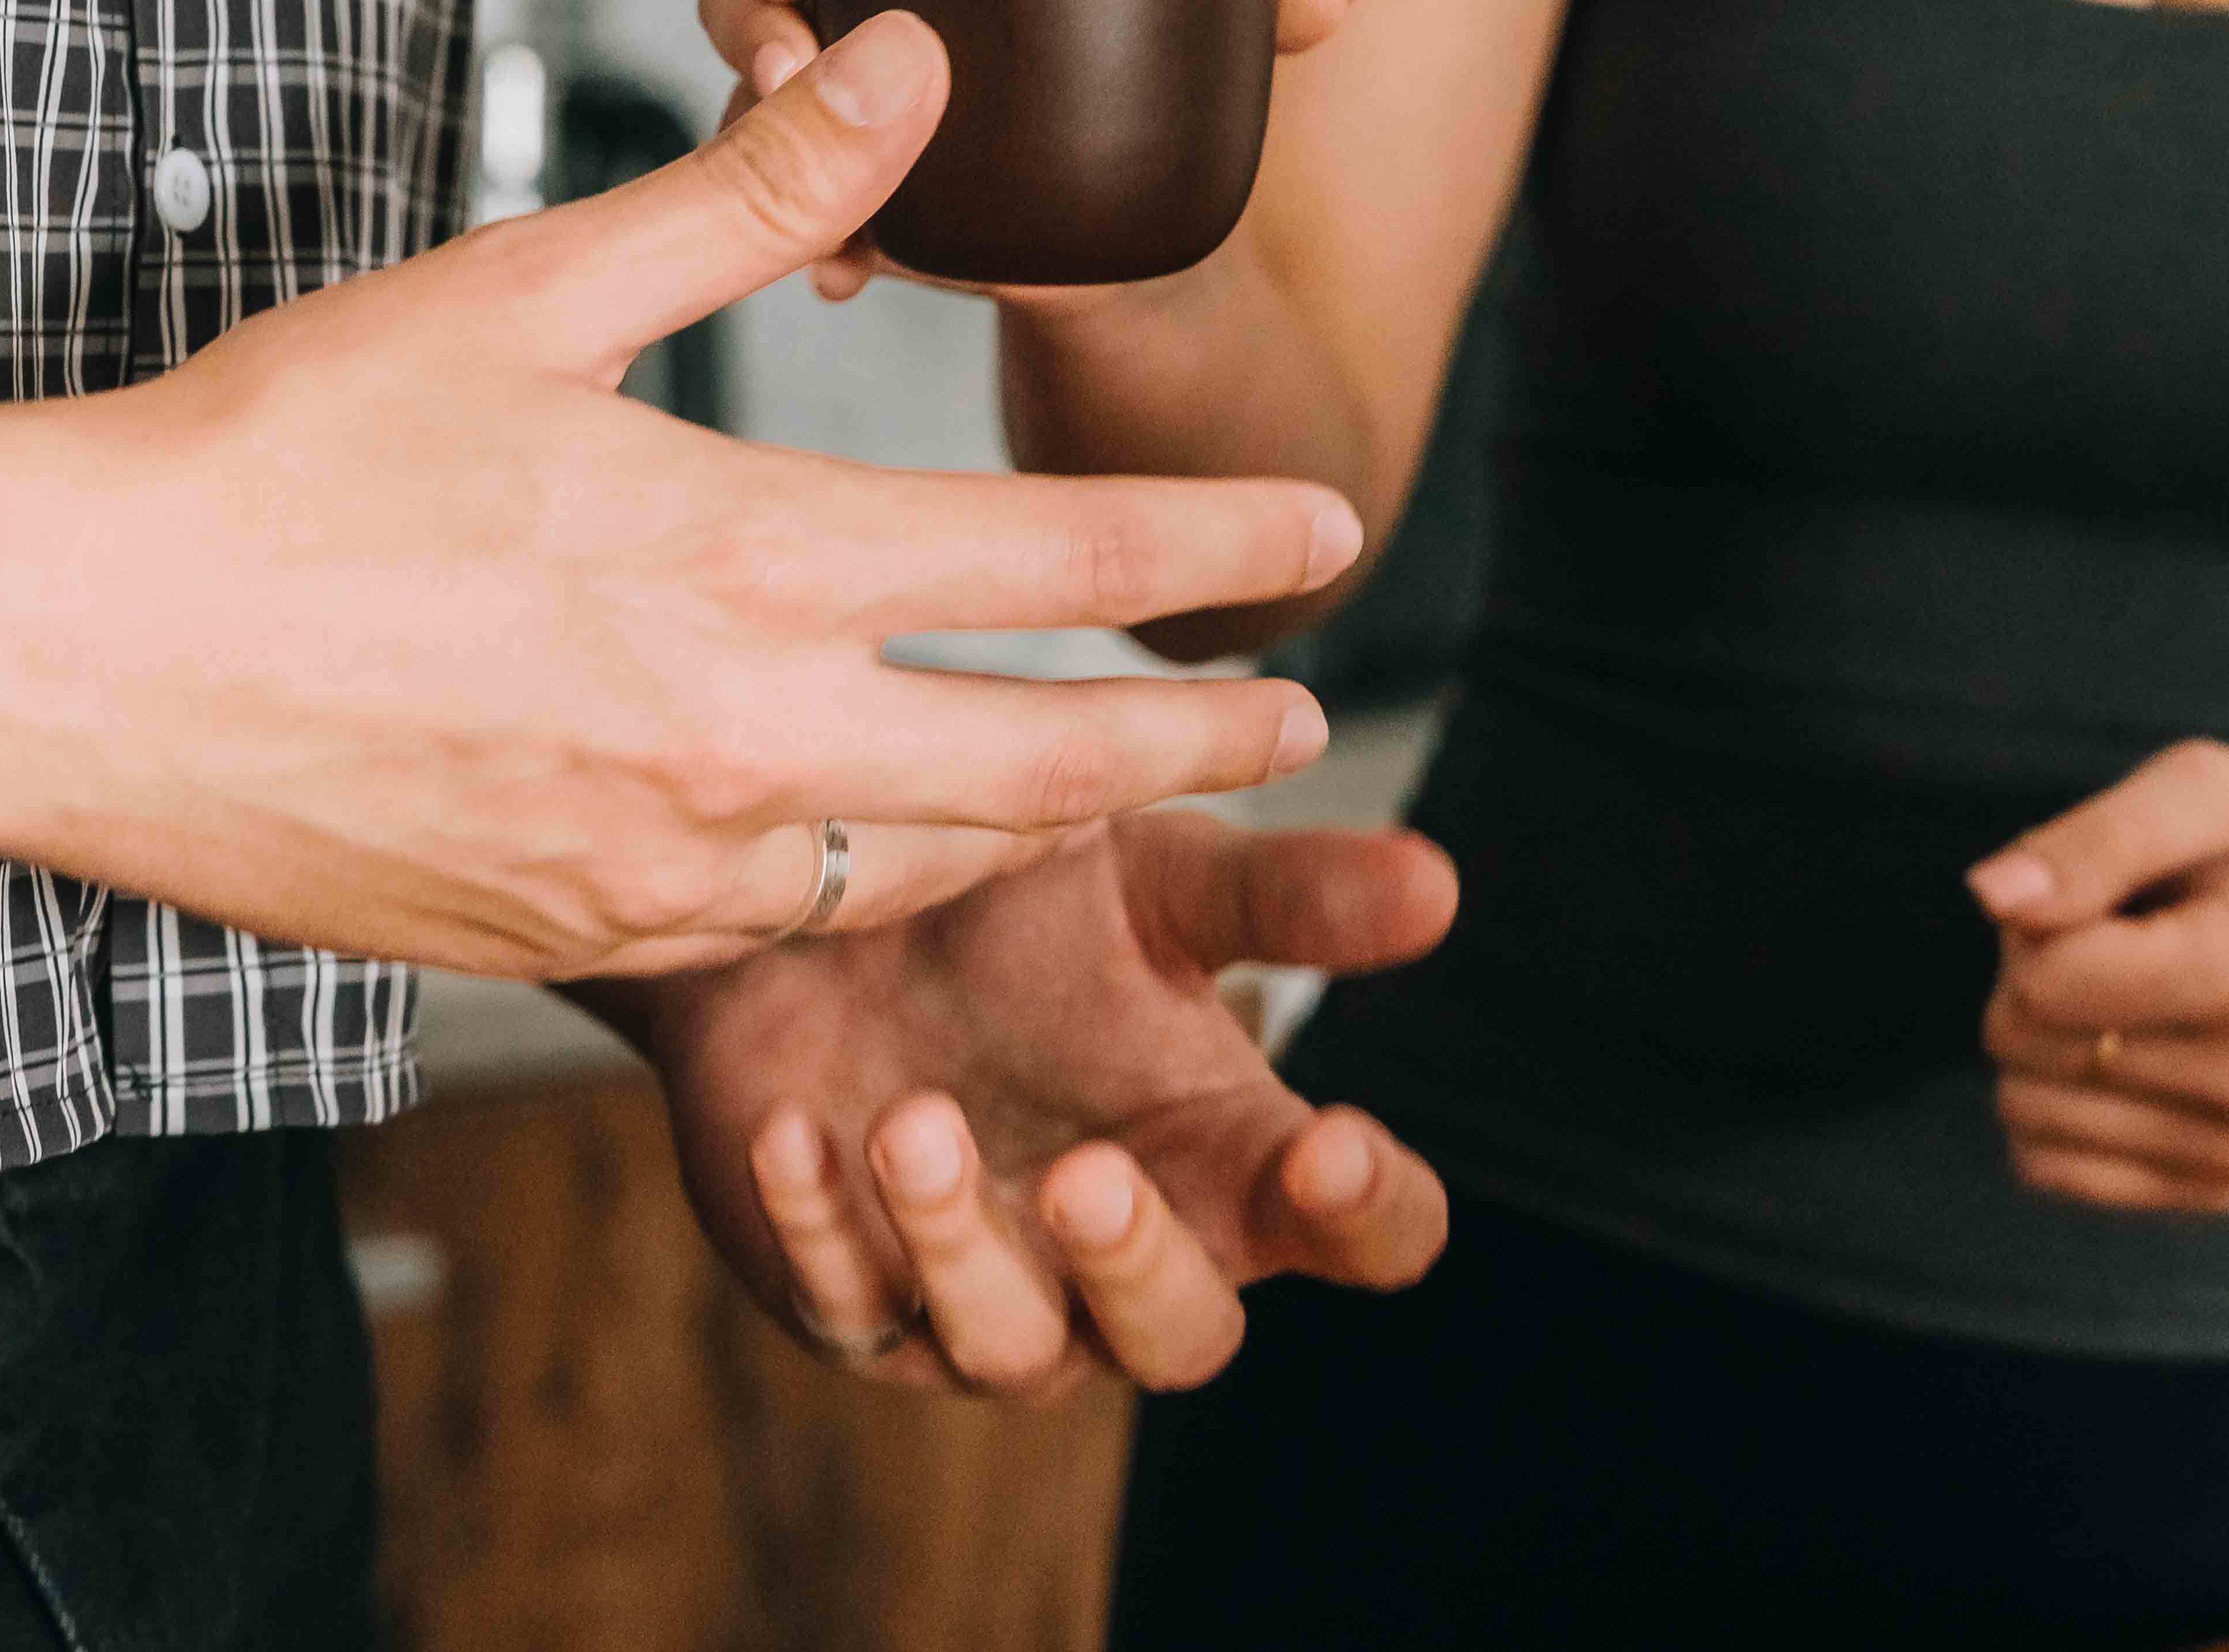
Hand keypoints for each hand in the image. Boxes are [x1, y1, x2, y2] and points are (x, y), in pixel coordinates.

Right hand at [0, 13, 1360, 979]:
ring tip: (1129, 790)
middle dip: (1201, 735)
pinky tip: (900, 848)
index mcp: (741, 559)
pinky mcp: (581, 941)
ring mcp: (660, 866)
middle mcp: (734, 738)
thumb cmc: (283, 459)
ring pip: (932, 863)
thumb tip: (921, 62)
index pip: (1057, 562)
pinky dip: (881, 888)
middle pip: (1050, 759)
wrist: (73, 655)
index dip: (1219, 544)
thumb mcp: (528, 289)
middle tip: (1305, 716)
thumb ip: (754, 196)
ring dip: (1054, 826)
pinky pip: (788, 929)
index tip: (1324, 529)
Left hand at [613, 808, 1457, 1394]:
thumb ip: (1289, 894)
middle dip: (1138, 1265)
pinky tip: (791, 1131)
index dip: (1366, 1211)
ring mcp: (990, 1294)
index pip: (1363, 1230)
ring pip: (1010, 1348)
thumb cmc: (1026, 906)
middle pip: (1184, 1334)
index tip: (1332, 1144)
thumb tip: (1437, 880)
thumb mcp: (1161, 880)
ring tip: (913, 1121)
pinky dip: (817, 1229)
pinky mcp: (854, 1299)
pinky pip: (842, 1306)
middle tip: (1091, 1172)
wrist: (834, 896)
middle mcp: (1125, 1250)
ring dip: (963, 1245)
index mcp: (1234, 1152)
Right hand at [693, 0, 1366, 300]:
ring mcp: (830, 110)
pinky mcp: (841, 199)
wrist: (1153, 216)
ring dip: (761, 142)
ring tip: (818, 181)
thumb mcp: (1206, 21)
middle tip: (788, 68)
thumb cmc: (1152, 71)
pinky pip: (784, 213)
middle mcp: (852, 5)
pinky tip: (847, 275)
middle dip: (749, 24)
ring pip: (751, 102)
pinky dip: (814, 239)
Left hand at [1965, 742, 2228, 1216]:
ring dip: (2043, 1039)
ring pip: (2020, 1108)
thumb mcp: (2208, 790)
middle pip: (2020, 1040)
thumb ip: (2097, 837)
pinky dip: (2057, 1103)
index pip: (2044, 980)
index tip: (2106, 898)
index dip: (2038, 923)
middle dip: (2031, 976)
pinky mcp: (2218, 1191)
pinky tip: (2136, 1052)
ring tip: (2134, 992)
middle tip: (2121, 939)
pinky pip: (2045, 1165)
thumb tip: (1992, 895)